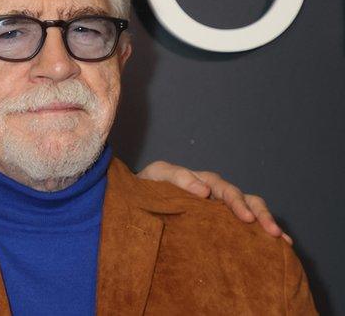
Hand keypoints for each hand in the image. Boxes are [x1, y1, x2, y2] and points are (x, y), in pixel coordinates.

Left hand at [137, 160, 290, 244]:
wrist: (139, 197)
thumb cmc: (148, 185)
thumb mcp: (158, 175)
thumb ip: (177, 177)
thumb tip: (204, 190)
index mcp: (202, 180)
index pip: (224, 188)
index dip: (236, 202)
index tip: (245, 218)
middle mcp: (216, 192)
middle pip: (245, 198)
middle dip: (260, 214)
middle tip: (271, 232)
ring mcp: (219, 207)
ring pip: (251, 210)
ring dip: (267, 222)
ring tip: (282, 240)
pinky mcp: (220, 222)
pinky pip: (245, 225)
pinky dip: (263, 232)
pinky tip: (279, 246)